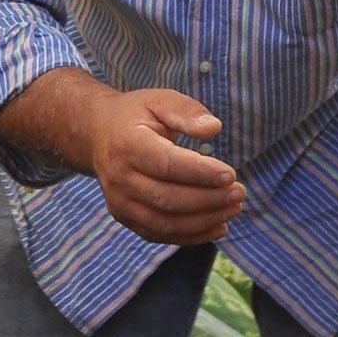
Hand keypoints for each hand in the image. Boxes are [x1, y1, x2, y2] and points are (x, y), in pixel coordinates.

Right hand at [82, 88, 244, 245]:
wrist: (98, 135)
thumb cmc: (137, 116)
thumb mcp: (160, 100)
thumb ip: (187, 111)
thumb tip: (214, 128)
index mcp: (127, 144)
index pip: (166, 164)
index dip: (200, 173)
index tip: (230, 174)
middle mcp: (119, 177)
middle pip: (168, 198)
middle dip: (208, 199)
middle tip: (239, 192)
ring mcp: (119, 202)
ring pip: (165, 222)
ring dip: (204, 220)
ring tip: (234, 209)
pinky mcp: (125, 218)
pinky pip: (160, 234)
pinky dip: (192, 236)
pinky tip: (218, 226)